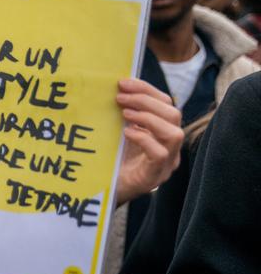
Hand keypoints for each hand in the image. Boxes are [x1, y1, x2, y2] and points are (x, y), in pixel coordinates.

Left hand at [114, 78, 182, 204]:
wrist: (100, 191)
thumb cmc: (109, 159)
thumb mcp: (118, 131)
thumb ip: (123, 113)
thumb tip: (115, 87)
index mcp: (162, 132)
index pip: (166, 103)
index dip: (146, 89)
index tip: (123, 82)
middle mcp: (169, 147)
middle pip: (173, 114)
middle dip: (146, 100)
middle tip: (120, 96)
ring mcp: (165, 164)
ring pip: (174, 133)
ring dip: (148, 117)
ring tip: (125, 114)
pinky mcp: (153, 177)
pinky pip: (160, 154)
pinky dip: (144, 138)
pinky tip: (127, 133)